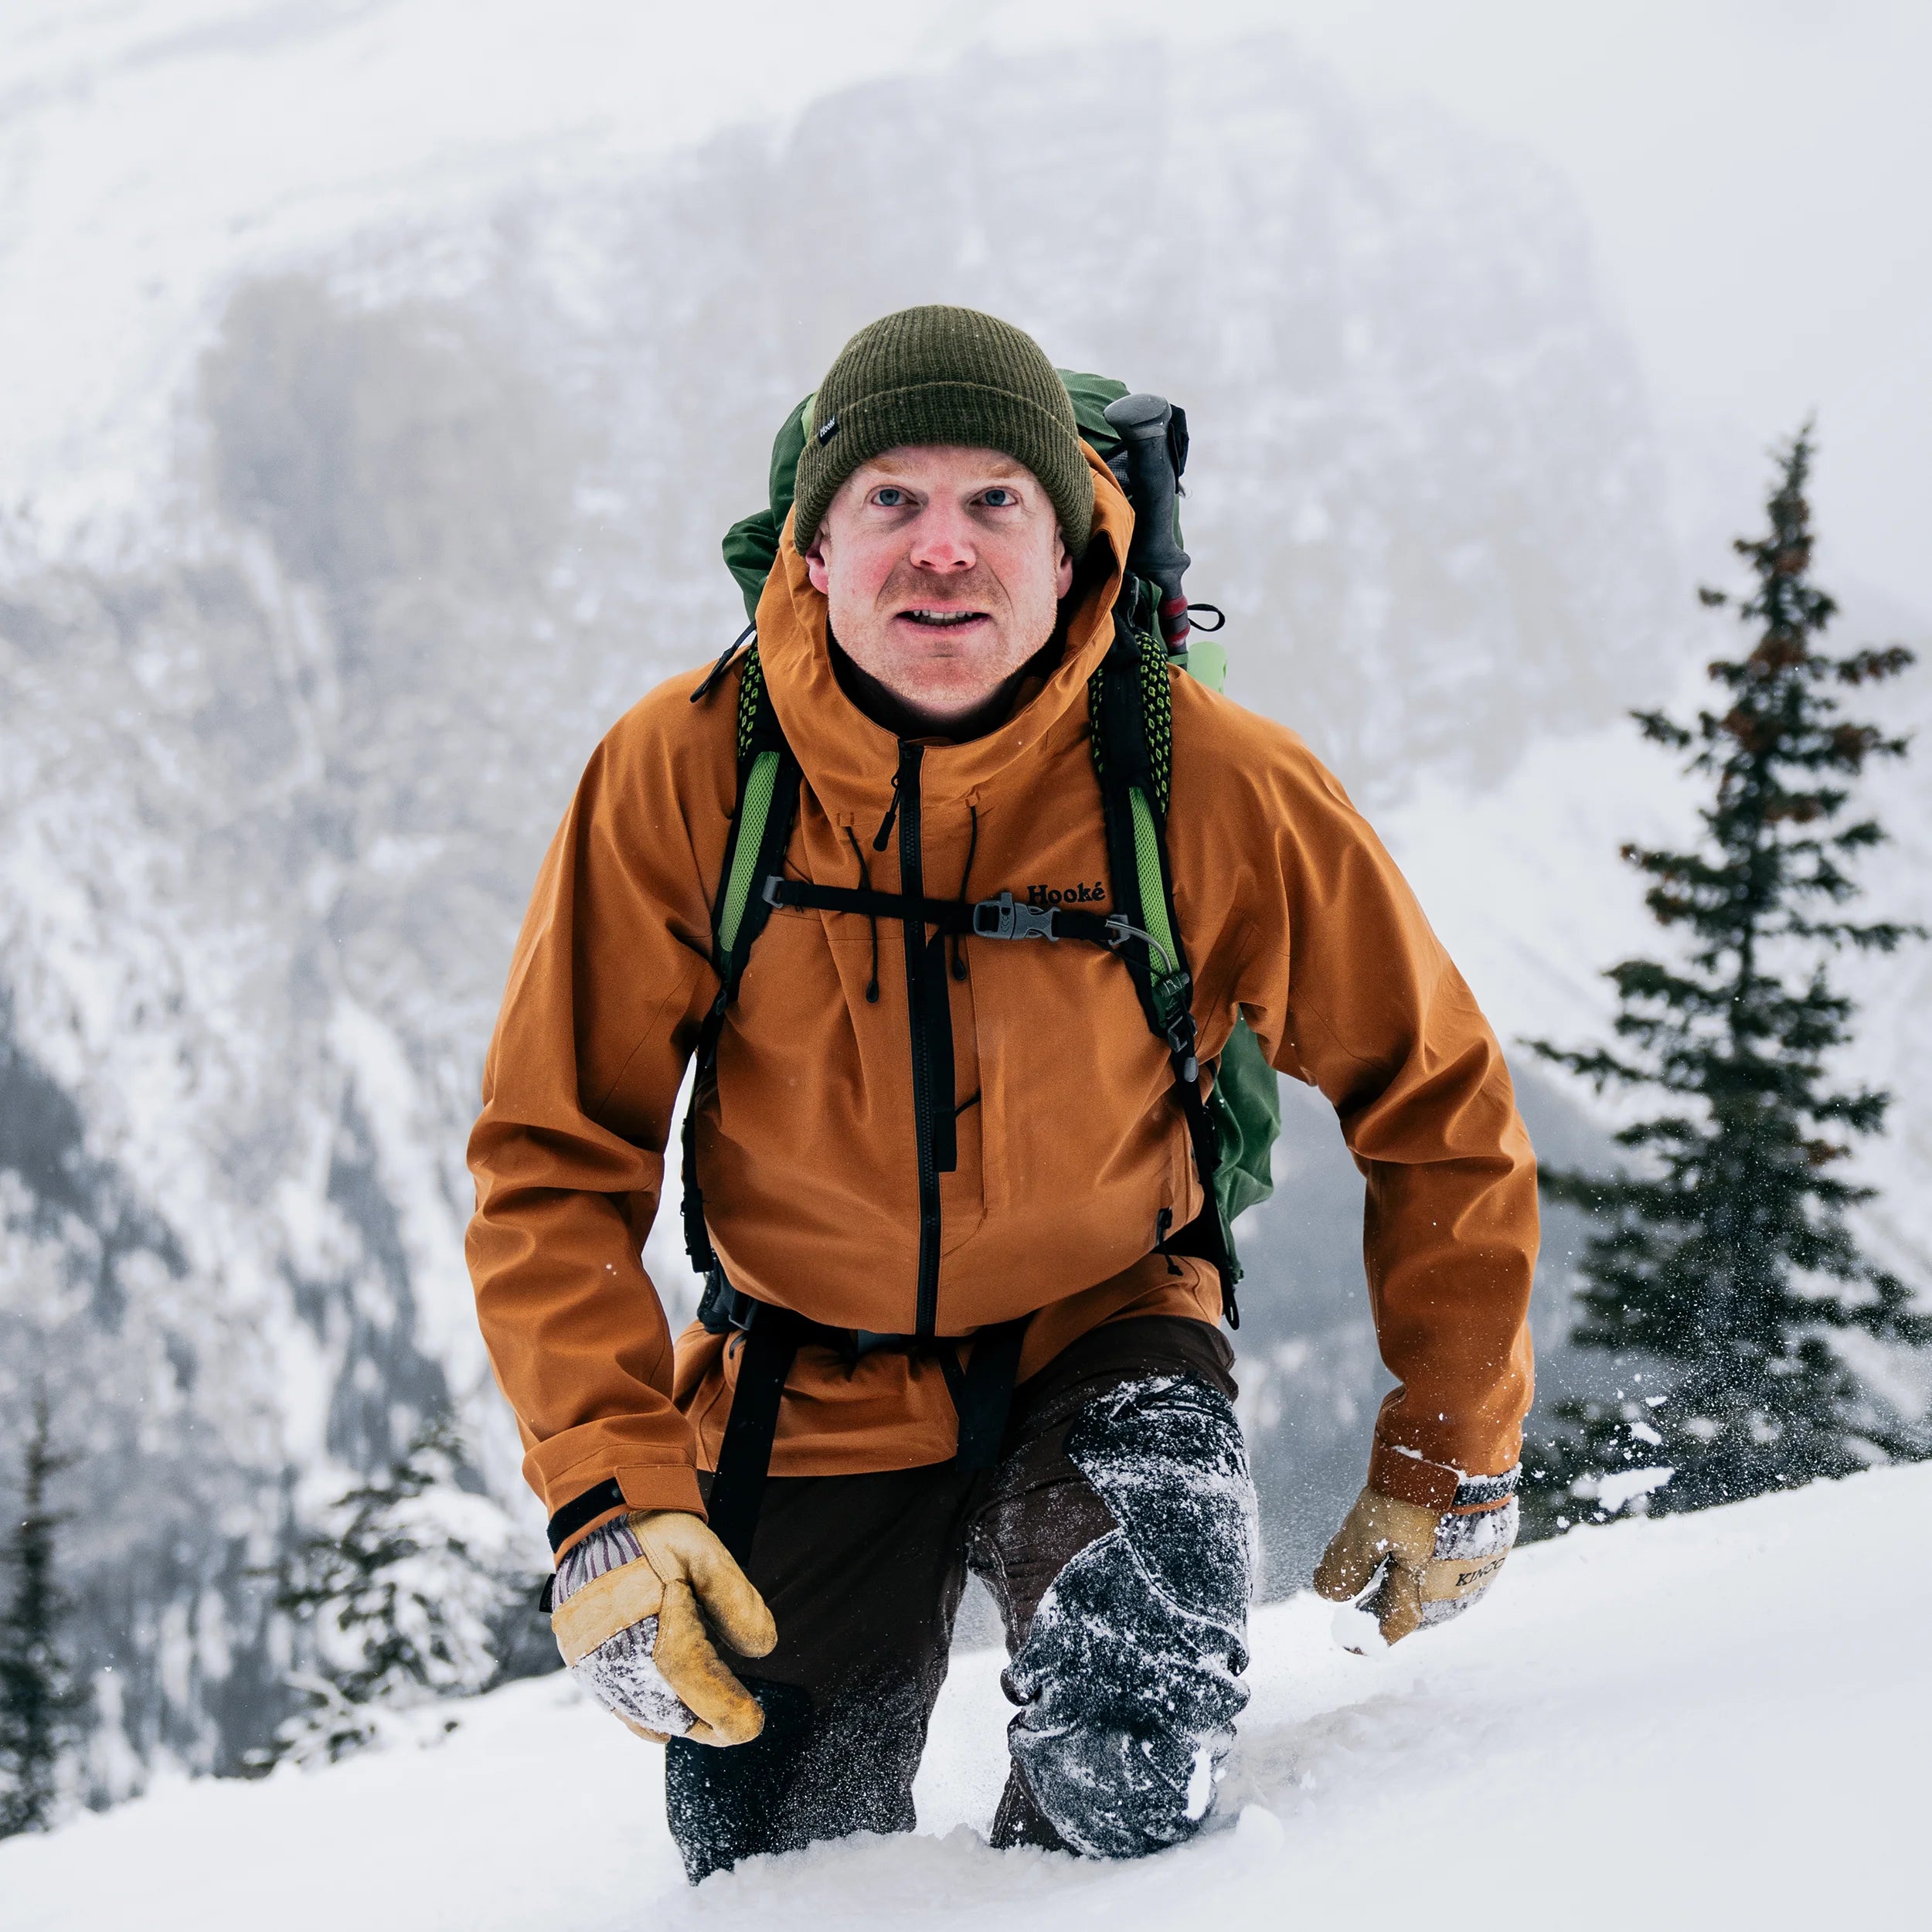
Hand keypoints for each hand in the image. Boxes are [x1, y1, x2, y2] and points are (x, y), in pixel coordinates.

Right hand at [551, 1510, 776, 1744]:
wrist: (598, 1520)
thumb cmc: (654, 1535)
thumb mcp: (704, 1551)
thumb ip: (735, 1599)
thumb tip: (760, 1649)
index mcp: (647, 1624)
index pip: (694, 1682)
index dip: (727, 1709)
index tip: (754, 1723)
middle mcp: (613, 1653)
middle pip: (670, 1709)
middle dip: (710, 1723)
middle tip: (742, 1723)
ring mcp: (593, 1662)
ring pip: (644, 1713)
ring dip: (682, 1720)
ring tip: (714, 1719)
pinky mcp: (582, 1662)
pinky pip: (617, 1704)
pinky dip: (646, 1718)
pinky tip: (666, 1725)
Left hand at [1313, 1481, 1515, 1645]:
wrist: (1465, 1450)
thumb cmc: (1415, 1495)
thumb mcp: (1367, 1529)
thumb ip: (1347, 1565)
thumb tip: (1328, 1594)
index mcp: (1428, 1596)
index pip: (1391, 1626)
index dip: (1366, 1634)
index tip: (1348, 1640)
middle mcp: (1461, 1591)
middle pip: (1418, 1608)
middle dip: (1388, 1604)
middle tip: (1363, 1600)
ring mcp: (1483, 1566)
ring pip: (1441, 1587)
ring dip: (1414, 1581)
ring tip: (1390, 1569)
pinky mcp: (1495, 1540)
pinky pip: (1461, 1563)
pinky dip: (1437, 1559)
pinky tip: (1423, 1541)